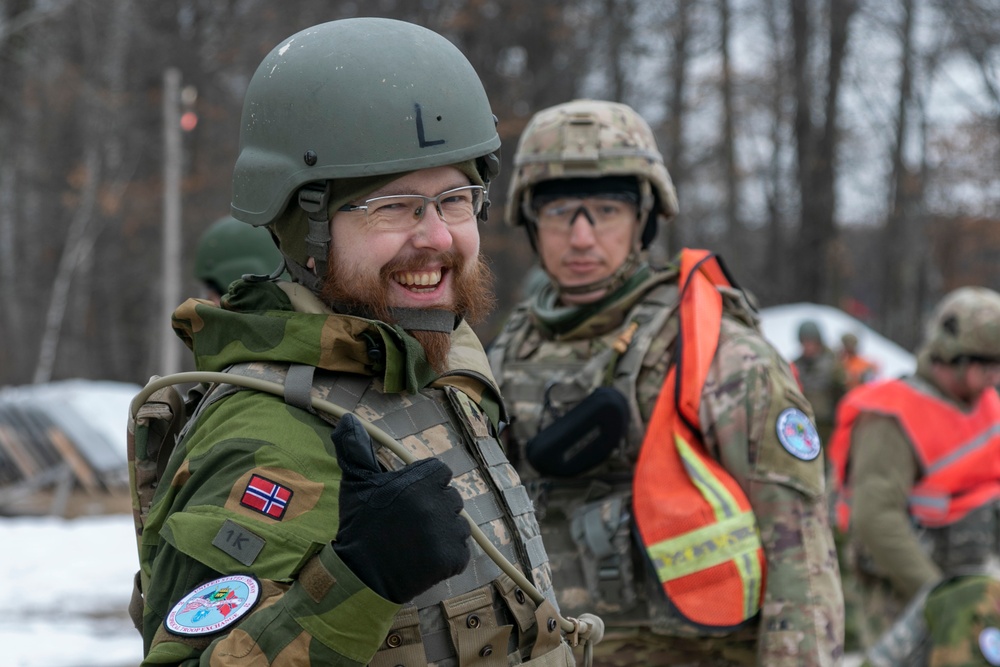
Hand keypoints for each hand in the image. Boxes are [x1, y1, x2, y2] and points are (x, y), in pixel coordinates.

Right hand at [331, 413, 470, 602]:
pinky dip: (447, 557)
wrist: (361, 575)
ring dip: (443, 532)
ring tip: (416, 543)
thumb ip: (356, 448)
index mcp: (421, 479)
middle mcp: (438, 502)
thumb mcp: (356, 483)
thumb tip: (347, 419)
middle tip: (410, 524)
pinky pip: (461, 551)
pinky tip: (424, 559)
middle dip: (435, 508)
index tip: (409, 499)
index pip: (441, 472)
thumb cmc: (360, 526)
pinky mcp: (453, 557)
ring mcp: (448, 531)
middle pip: (451, 498)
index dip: (426, 485)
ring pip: (458, 524)